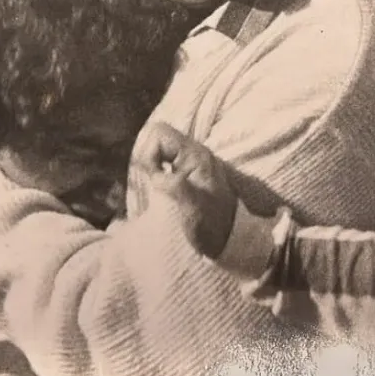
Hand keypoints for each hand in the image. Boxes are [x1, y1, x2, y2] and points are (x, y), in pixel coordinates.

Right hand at [130, 122, 237, 258]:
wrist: (226, 241)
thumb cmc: (211, 227)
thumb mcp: (194, 210)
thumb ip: (177, 187)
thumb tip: (157, 174)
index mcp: (196, 156)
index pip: (161, 134)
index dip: (149, 154)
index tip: (154, 179)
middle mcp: (193, 153)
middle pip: (158, 136)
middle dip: (148, 157)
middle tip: (153, 181)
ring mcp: (190, 161)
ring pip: (159, 147)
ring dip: (151, 164)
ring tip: (156, 185)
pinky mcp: (186, 171)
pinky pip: (163, 158)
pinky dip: (155, 169)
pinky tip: (160, 187)